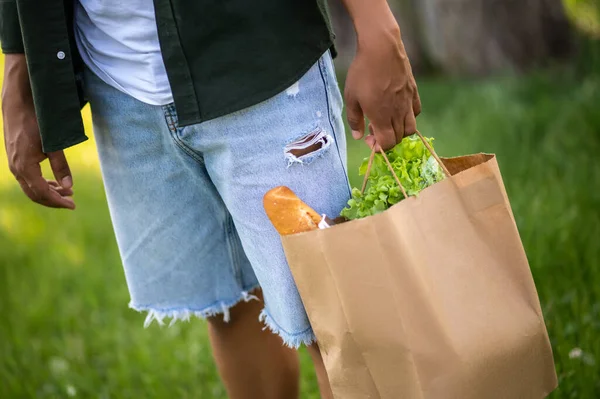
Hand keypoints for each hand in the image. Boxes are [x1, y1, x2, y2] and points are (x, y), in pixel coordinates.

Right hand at [2, 54, 74, 208]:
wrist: (18, 103)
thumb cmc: (37, 121)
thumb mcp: (53, 144)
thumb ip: (61, 165)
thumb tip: (69, 186)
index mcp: (25, 167)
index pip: (42, 193)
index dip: (58, 201)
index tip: (73, 205)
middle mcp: (16, 169)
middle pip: (35, 194)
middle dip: (54, 200)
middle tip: (71, 202)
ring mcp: (14, 164)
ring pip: (31, 187)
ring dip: (49, 192)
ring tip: (67, 192)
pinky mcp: (16, 159)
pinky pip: (28, 178)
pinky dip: (41, 183)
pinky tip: (55, 183)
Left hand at [344, 18, 420, 150]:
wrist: (381, 47)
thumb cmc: (362, 72)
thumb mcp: (351, 97)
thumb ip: (354, 120)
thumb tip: (358, 136)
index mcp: (381, 116)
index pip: (388, 143)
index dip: (379, 146)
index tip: (369, 139)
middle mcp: (398, 112)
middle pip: (399, 138)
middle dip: (386, 139)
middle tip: (373, 128)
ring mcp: (408, 102)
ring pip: (410, 128)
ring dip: (398, 130)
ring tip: (386, 121)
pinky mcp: (413, 91)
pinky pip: (416, 111)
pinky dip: (408, 116)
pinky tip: (397, 109)